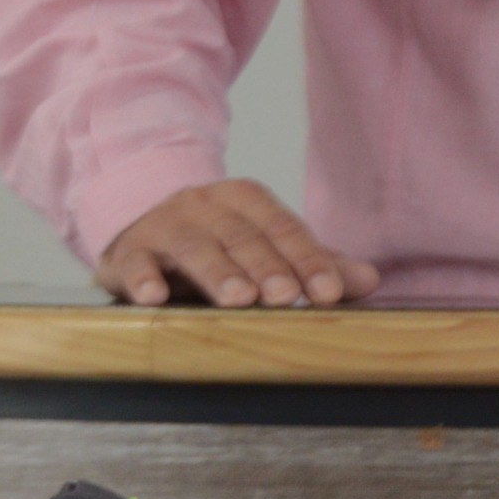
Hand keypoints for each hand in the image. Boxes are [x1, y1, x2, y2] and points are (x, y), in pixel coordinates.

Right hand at [95, 179, 377, 308]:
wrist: (139, 220)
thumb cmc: (214, 242)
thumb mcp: (264, 246)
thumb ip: (310, 263)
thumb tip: (369, 280)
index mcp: (245, 201)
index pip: (283, 228)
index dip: (307, 259)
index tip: (327, 292)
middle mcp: (205, 206)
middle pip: (240, 236)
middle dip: (265, 266)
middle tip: (286, 296)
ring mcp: (165, 226)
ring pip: (193, 247)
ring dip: (217, 272)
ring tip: (238, 298)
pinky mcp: (129, 250)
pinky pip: (135, 263)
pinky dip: (142, 278)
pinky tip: (152, 296)